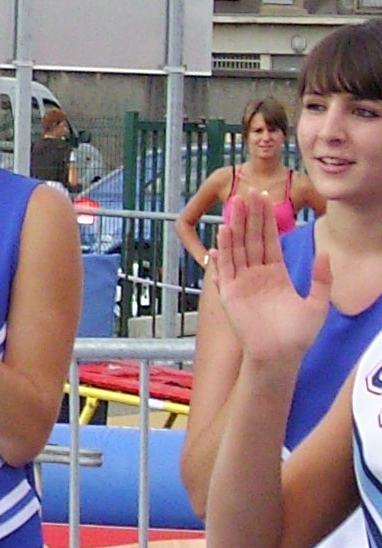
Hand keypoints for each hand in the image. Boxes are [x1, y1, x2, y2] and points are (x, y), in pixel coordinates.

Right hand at [213, 192, 329, 380]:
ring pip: (236, 249)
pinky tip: (220, 236)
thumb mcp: (317, 304)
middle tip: (248, 192)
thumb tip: (326, 253)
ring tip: (234, 208)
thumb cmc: (298, 335)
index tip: (265, 198)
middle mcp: (256, 274)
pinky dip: (221, 253)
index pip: (269, 240)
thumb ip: (321, 278)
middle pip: (251, 239)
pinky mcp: (229, 294)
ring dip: (234, 229)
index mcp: (276, 273)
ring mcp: (241, 282)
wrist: (279, 356)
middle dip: (250, 216)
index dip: (267, 219)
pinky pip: (224, 269)